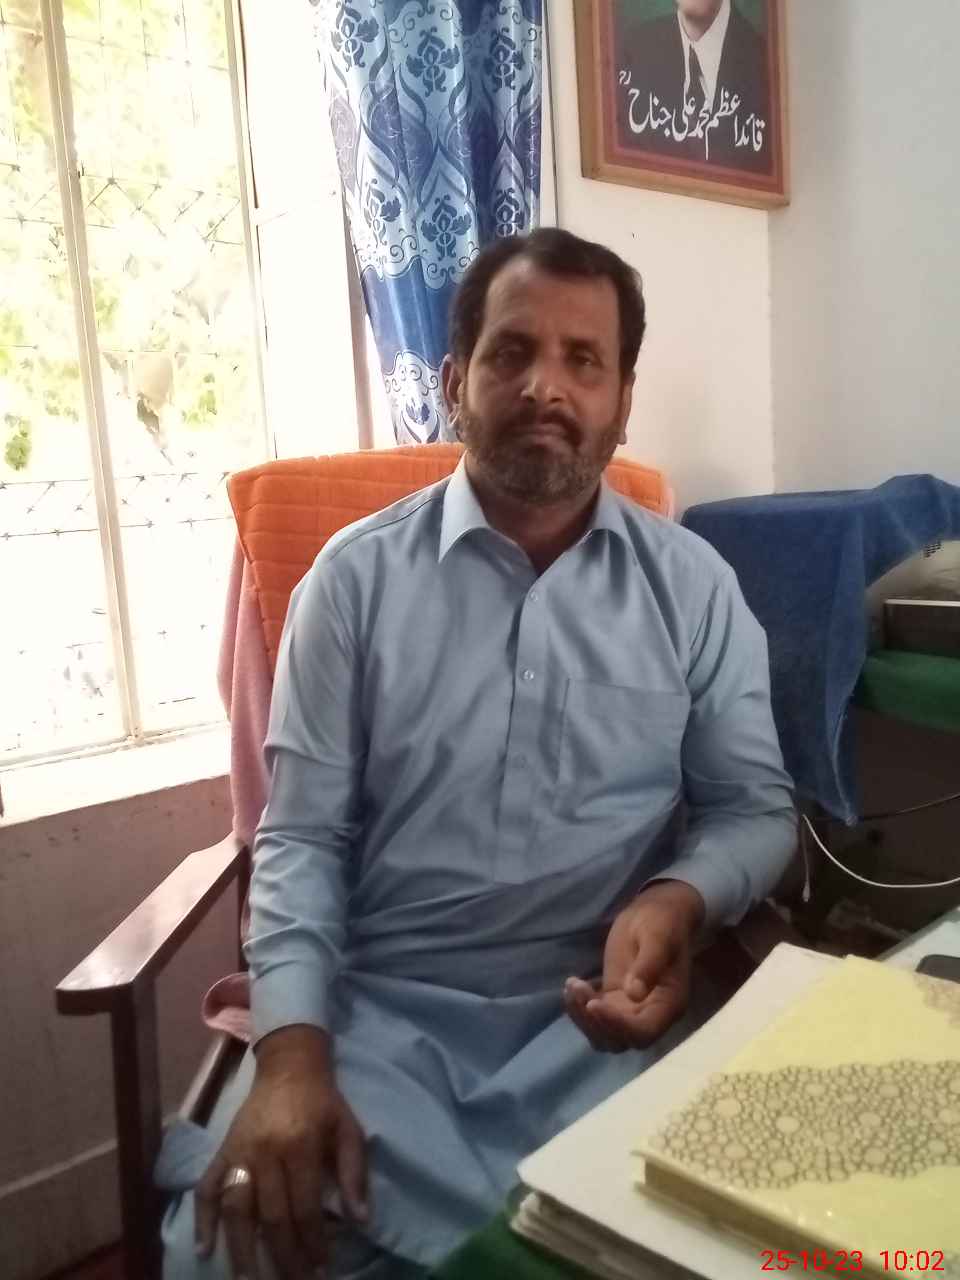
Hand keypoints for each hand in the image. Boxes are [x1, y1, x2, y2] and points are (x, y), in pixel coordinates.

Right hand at [195, 1025, 366, 1279]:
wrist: (289, 1065)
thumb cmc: (323, 1101)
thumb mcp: (349, 1129)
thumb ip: (354, 1173)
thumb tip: (360, 1220)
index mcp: (301, 1146)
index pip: (305, 1207)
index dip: (313, 1242)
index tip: (321, 1268)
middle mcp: (266, 1152)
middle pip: (272, 1216)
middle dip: (284, 1257)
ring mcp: (239, 1152)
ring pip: (237, 1209)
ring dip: (241, 1250)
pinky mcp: (222, 1150)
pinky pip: (207, 1187)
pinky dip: (203, 1219)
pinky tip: (204, 1249)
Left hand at [564, 880, 703, 1052]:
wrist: (655, 913)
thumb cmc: (661, 922)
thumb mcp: (657, 937)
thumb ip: (648, 964)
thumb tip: (634, 994)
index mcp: (669, 1004)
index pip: (643, 1032)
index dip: (617, 1025)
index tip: (594, 1003)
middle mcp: (652, 1015)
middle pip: (621, 1041)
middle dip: (594, 1021)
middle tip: (577, 987)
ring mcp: (632, 1011)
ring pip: (605, 1036)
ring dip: (583, 1019)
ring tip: (572, 985)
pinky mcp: (616, 1002)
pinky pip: (596, 1020)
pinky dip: (580, 1010)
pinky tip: (572, 985)